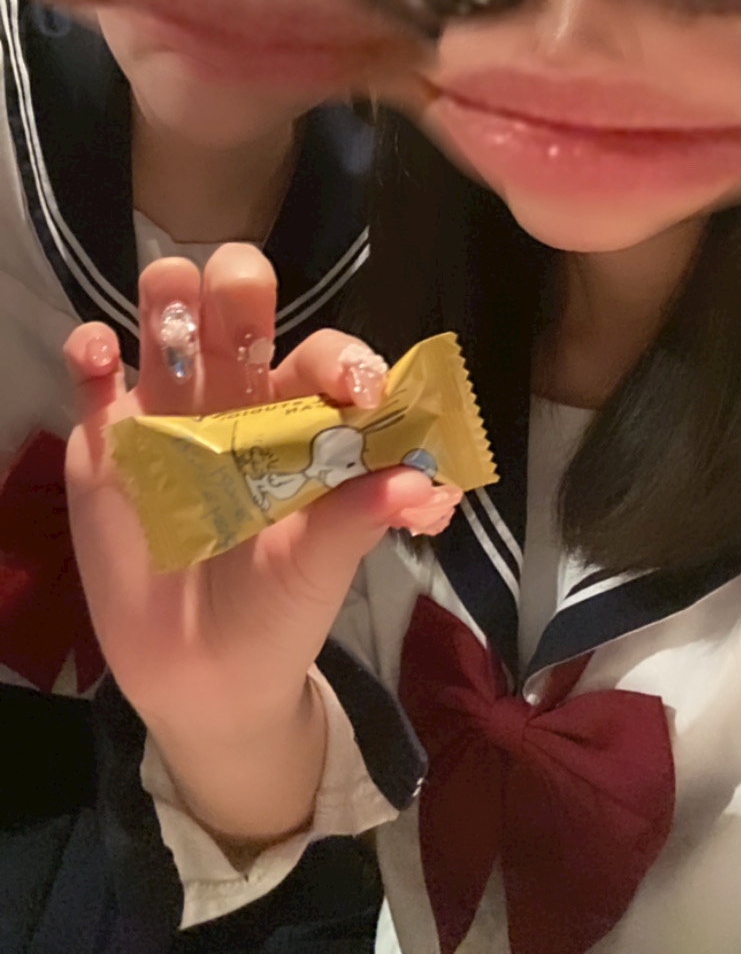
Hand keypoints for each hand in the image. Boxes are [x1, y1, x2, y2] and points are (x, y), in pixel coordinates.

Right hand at [63, 243, 447, 842]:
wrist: (203, 680)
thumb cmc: (279, 610)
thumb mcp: (322, 567)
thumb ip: (361, 519)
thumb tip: (426, 487)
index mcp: (298, 418)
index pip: (320, 356)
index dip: (341, 358)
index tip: (360, 388)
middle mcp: (234, 399)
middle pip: (236, 306)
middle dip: (241, 284)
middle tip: (244, 314)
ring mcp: (166, 414)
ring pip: (163, 319)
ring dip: (167, 294)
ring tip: (173, 312)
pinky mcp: (104, 443)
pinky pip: (92, 378)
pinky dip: (90, 349)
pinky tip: (100, 353)